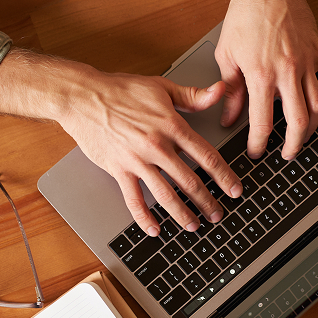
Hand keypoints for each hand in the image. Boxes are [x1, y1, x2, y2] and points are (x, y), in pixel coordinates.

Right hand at [58, 68, 242, 234]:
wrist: (83, 96)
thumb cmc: (120, 89)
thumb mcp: (161, 87)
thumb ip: (193, 95)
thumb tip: (219, 91)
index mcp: (172, 126)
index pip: (206, 156)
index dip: (224, 176)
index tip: (234, 190)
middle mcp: (157, 146)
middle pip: (190, 180)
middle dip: (207, 201)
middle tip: (217, 214)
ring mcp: (137, 160)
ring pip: (166, 194)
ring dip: (182, 214)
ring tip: (194, 226)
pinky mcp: (118, 169)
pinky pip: (133, 199)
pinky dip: (144, 217)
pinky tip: (154, 229)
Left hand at [216, 0, 317, 159]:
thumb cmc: (244, 14)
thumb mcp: (226, 55)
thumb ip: (229, 90)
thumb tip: (228, 117)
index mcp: (261, 75)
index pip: (262, 122)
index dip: (258, 143)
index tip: (256, 151)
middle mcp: (287, 72)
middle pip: (297, 122)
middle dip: (293, 145)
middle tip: (286, 154)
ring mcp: (307, 62)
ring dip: (313, 127)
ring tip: (303, 137)